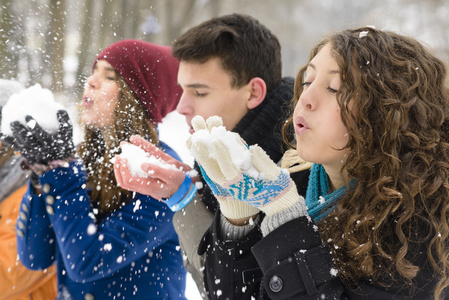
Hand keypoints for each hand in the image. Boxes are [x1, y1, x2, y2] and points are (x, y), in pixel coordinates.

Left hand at [2, 110, 73, 164]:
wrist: (60, 161)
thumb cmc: (64, 143)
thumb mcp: (67, 133)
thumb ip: (65, 121)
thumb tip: (59, 108)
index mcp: (51, 144)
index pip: (41, 136)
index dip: (34, 127)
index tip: (27, 116)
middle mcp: (41, 151)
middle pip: (28, 141)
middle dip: (20, 131)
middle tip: (13, 120)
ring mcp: (34, 154)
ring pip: (22, 145)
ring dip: (15, 135)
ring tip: (10, 123)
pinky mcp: (28, 156)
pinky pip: (17, 148)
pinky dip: (10, 142)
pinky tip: (3, 134)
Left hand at [114, 135, 194, 199]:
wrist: (189, 184)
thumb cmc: (181, 182)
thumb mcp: (171, 176)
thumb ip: (157, 171)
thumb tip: (143, 165)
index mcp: (148, 187)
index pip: (129, 181)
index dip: (122, 170)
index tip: (122, 158)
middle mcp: (145, 182)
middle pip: (125, 180)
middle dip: (119, 168)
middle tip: (117, 156)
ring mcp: (149, 176)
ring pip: (131, 171)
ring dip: (125, 159)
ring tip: (123, 145)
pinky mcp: (155, 167)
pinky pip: (144, 159)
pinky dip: (139, 148)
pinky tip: (134, 138)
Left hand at [187, 115, 303, 216]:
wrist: (276, 204)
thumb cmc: (278, 190)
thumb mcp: (276, 177)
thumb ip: (264, 163)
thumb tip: (253, 148)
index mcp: (242, 185)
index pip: (229, 170)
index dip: (223, 155)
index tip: (217, 140)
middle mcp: (231, 184)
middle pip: (213, 167)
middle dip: (204, 150)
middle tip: (196, 133)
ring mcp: (229, 181)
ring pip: (211, 166)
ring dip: (202, 150)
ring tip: (193, 132)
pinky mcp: (229, 176)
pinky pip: (214, 165)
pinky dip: (207, 154)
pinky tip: (201, 139)